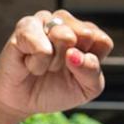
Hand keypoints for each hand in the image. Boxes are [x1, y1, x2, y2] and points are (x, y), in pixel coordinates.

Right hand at [0, 9, 112, 123]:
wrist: (22, 101)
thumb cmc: (54, 90)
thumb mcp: (85, 89)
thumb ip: (92, 72)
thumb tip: (76, 55)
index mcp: (84, 34)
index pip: (102, 40)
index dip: (90, 61)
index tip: (76, 71)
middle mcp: (65, 23)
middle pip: (86, 34)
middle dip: (73, 60)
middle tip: (58, 68)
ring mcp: (44, 22)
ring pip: (64, 35)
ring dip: (55, 61)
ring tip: (44, 65)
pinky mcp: (24, 28)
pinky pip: (41, 47)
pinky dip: (37, 64)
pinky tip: (29, 63)